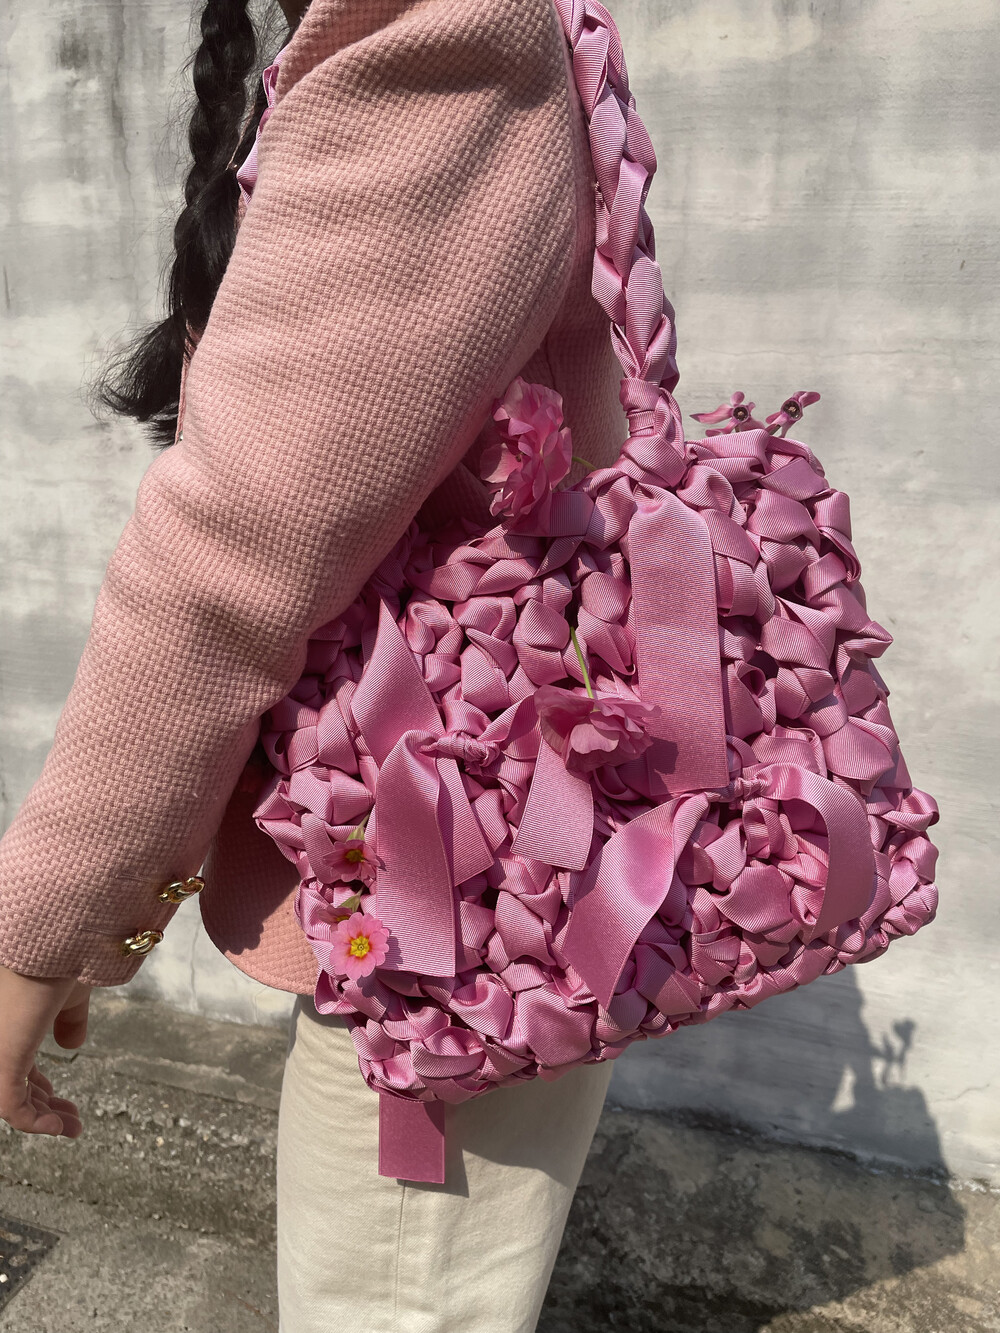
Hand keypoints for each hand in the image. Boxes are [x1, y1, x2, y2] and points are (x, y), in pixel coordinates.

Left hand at [0, 964, 89, 1136]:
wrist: (56, 945)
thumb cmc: (61, 960)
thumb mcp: (70, 995)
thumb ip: (70, 1020)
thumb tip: (72, 1045)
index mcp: (10, 1024)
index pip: (13, 1065)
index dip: (35, 1086)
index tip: (58, 1097)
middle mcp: (0, 1039)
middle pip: (14, 1084)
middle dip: (43, 1105)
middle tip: (70, 1120)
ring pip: (11, 1100)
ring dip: (43, 1117)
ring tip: (71, 1126)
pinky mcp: (1, 1062)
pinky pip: (10, 1107)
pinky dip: (34, 1122)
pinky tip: (58, 1127)